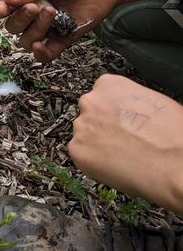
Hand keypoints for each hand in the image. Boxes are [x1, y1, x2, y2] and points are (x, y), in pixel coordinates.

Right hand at [0, 0, 125, 61]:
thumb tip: (9, 0)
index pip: (5, 9)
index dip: (0, 11)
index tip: (3, 9)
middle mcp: (34, 13)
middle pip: (14, 27)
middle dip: (21, 19)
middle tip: (37, 7)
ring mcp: (49, 27)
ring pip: (28, 40)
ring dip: (35, 31)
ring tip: (52, 13)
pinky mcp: (65, 38)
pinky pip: (47, 53)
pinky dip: (41, 53)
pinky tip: (41, 47)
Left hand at [69, 74, 182, 214]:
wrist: (173, 163)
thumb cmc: (173, 133)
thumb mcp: (153, 102)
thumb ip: (129, 103)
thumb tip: (125, 112)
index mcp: (109, 85)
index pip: (102, 96)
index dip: (112, 113)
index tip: (122, 124)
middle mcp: (90, 102)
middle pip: (90, 115)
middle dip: (102, 127)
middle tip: (121, 141)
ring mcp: (81, 126)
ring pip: (85, 135)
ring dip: (97, 144)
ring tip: (122, 156)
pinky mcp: (76, 150)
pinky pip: (82, 156)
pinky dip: (94, 162)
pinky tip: (115, 166)